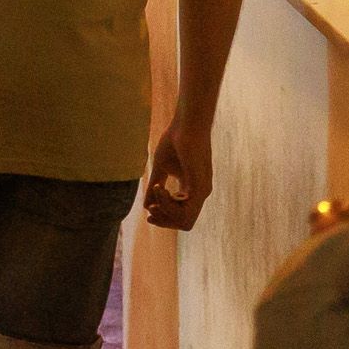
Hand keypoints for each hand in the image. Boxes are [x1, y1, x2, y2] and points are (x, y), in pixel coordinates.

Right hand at [144, 115, 213, 231]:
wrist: (187, 124)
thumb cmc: (174, 141)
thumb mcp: (161, 167)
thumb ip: (155, 187)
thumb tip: (146, 206)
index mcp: (191, 190)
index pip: (181, 216)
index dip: (165, 218)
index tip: (149, 211)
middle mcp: (200, 193)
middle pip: (184, 224)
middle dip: (164, 220)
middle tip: (150, 208)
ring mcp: (202, 191)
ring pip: (185, 221)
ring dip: (165, 211)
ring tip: (156, 190)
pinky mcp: (200, 187)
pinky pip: (185, 210)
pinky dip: (168, 203)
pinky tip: (160, 187)